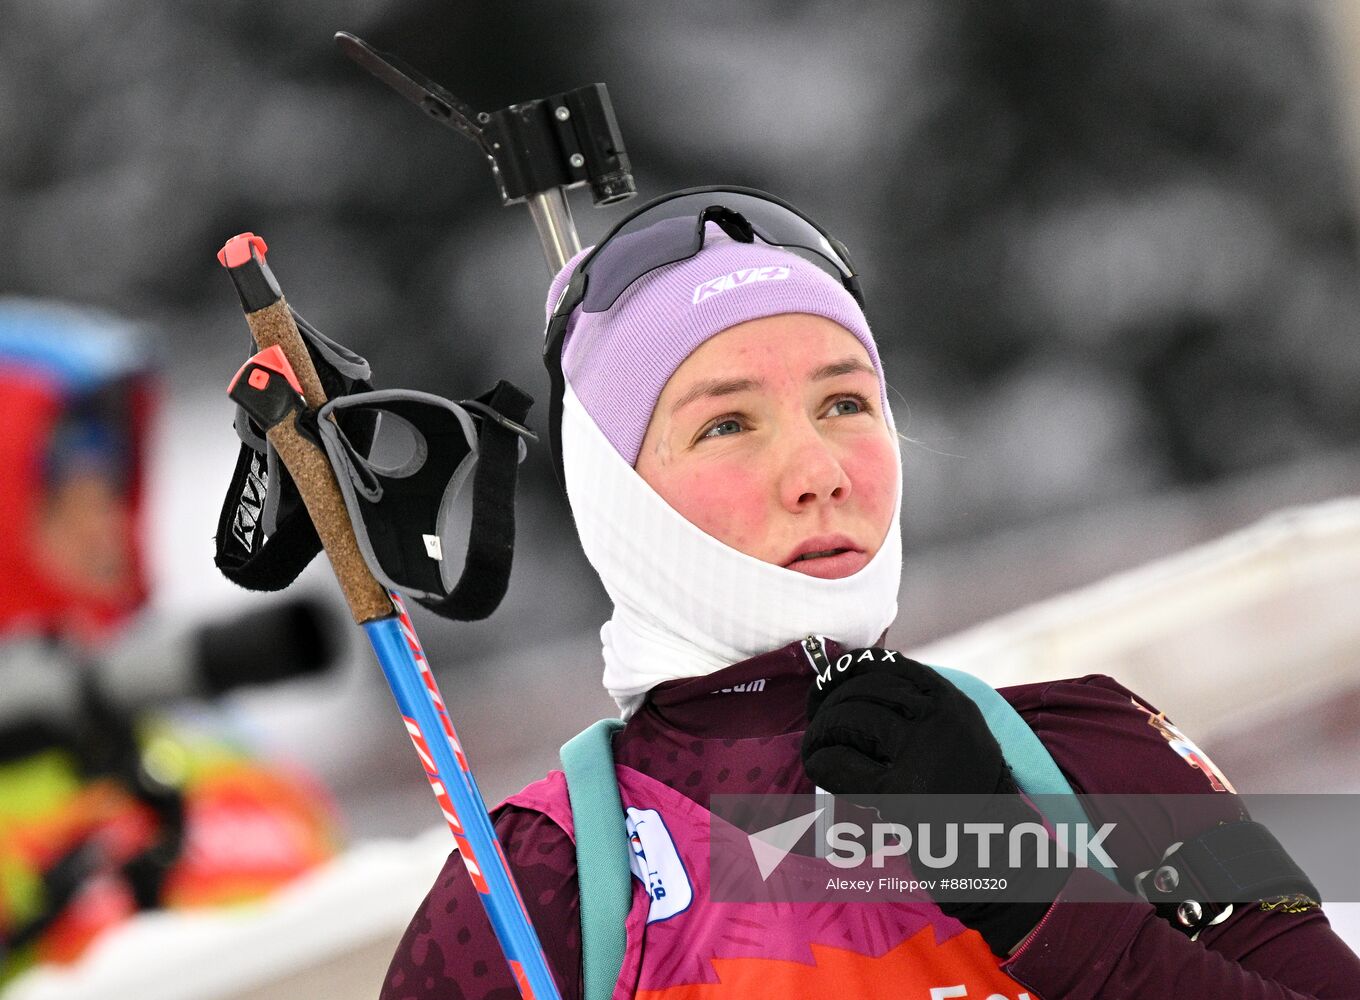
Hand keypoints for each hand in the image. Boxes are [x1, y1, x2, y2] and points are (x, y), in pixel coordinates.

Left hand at [801, 648, 1063, 955]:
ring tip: (817, 744)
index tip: (832, 681)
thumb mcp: (957, 736)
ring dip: (821, 730)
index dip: (852, 669)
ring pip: (849, 719)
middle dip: (830, 699)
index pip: (891, 665)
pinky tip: (818, 765)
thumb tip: (854, 681)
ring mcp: (920, 755)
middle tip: (818, 718)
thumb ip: (920, 709)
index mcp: (953, 704)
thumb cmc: (965, 796)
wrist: (993, 854)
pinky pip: (838, 762)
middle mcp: (940, 722)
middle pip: (866, 689)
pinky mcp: (897, 794)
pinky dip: (819, 759)